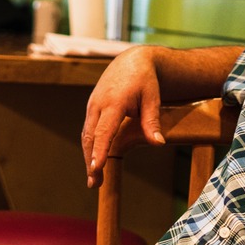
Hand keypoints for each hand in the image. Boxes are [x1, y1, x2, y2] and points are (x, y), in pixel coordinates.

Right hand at [81, 46, 164, 188]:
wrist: (131, 61)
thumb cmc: (144, 80)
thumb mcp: (153, 98)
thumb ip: (152, 121)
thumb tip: (158, 143)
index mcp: (113, 102)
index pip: (104, 131)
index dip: (100, 150)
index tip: (96, 168)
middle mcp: (98, 104)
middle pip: (90, 137)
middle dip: (90, 161)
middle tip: (94, 184)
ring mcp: (92, 105)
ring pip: (86, 135)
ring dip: (88, 157)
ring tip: (93, 179)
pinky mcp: (92, 108)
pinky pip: (88, 130)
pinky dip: (90, 147)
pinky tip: (93, 161)